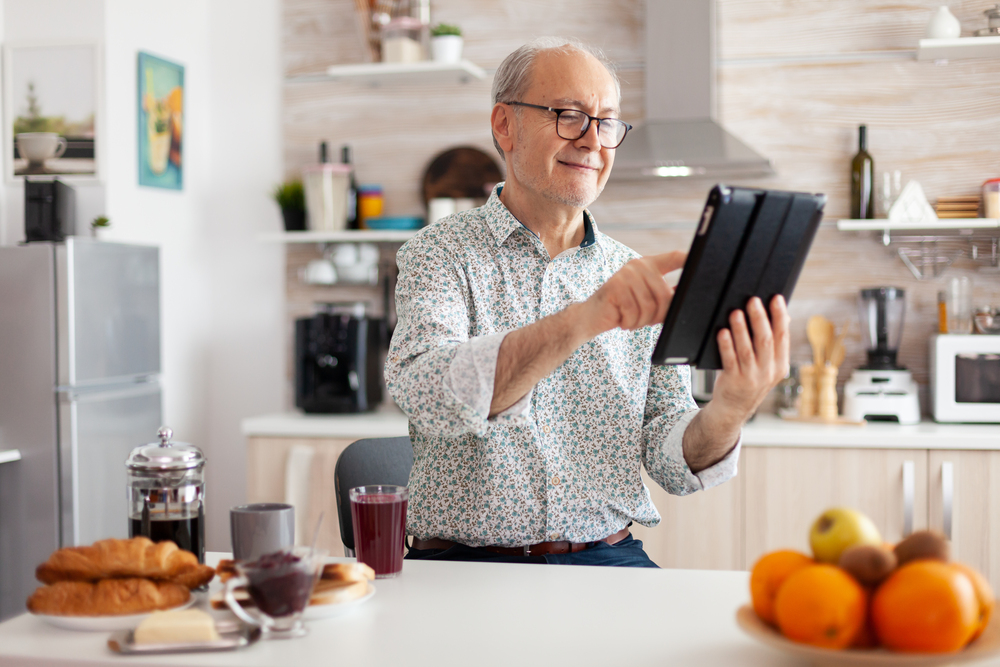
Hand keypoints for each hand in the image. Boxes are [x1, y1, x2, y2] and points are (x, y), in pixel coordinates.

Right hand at [581, 251, 686, 336]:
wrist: (590, 316)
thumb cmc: (623, 309)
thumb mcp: (647, 299)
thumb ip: (666, 295)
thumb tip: (688, 299)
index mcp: (649, 264)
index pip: (676, 257)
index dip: (690, 260)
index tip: (705, 264)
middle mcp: (639, 265)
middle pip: (665, 294)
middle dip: (659, 315)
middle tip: (647, 321)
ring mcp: (626, 275)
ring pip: (650, 306)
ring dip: (643, 321)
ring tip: (632, 319)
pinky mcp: (615, 287)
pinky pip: (635, 312)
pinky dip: (631, 323)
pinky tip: (623, 320)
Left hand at [709, 295, 790, 426]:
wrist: (734, 408)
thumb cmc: (750, 379)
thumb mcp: (767, 365)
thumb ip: (773, 343)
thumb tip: (782, 314)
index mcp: (780, 365)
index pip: (783, 337)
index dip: (780, 316)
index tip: (776, 298)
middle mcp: (768, 372)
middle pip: (766, 341)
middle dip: (760, 318)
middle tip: (753, 300)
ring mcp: (751, 378)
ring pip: (747, 349)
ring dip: (741, 329)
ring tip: (735, 312)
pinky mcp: (733, 381)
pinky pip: (729, 360)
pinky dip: (726, 345)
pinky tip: (722, 332)